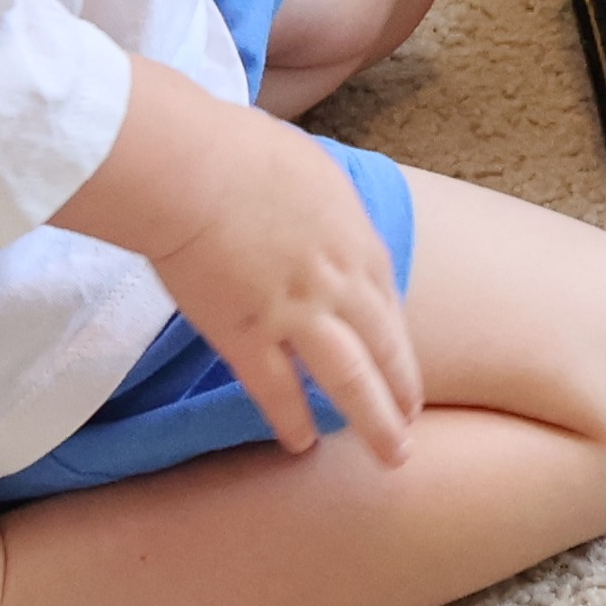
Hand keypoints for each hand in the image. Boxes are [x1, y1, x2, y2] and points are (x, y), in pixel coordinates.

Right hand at [58, 73, 418, 462]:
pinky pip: (277, 391)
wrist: (193, 167)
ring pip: (349, 381)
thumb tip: (321, 212)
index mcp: (355, 239)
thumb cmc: (242, 149)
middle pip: (384, 348)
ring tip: (390, 456)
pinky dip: (292, 420)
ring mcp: (297, 314)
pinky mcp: (247, 335)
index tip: (403, 368)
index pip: (388, 302)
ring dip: (374, 422)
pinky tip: (300, 443)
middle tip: (412, 424)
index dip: (398, 341)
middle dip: (403, 391)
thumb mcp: (310, 168)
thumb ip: (325, 205)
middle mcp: (339, 284)